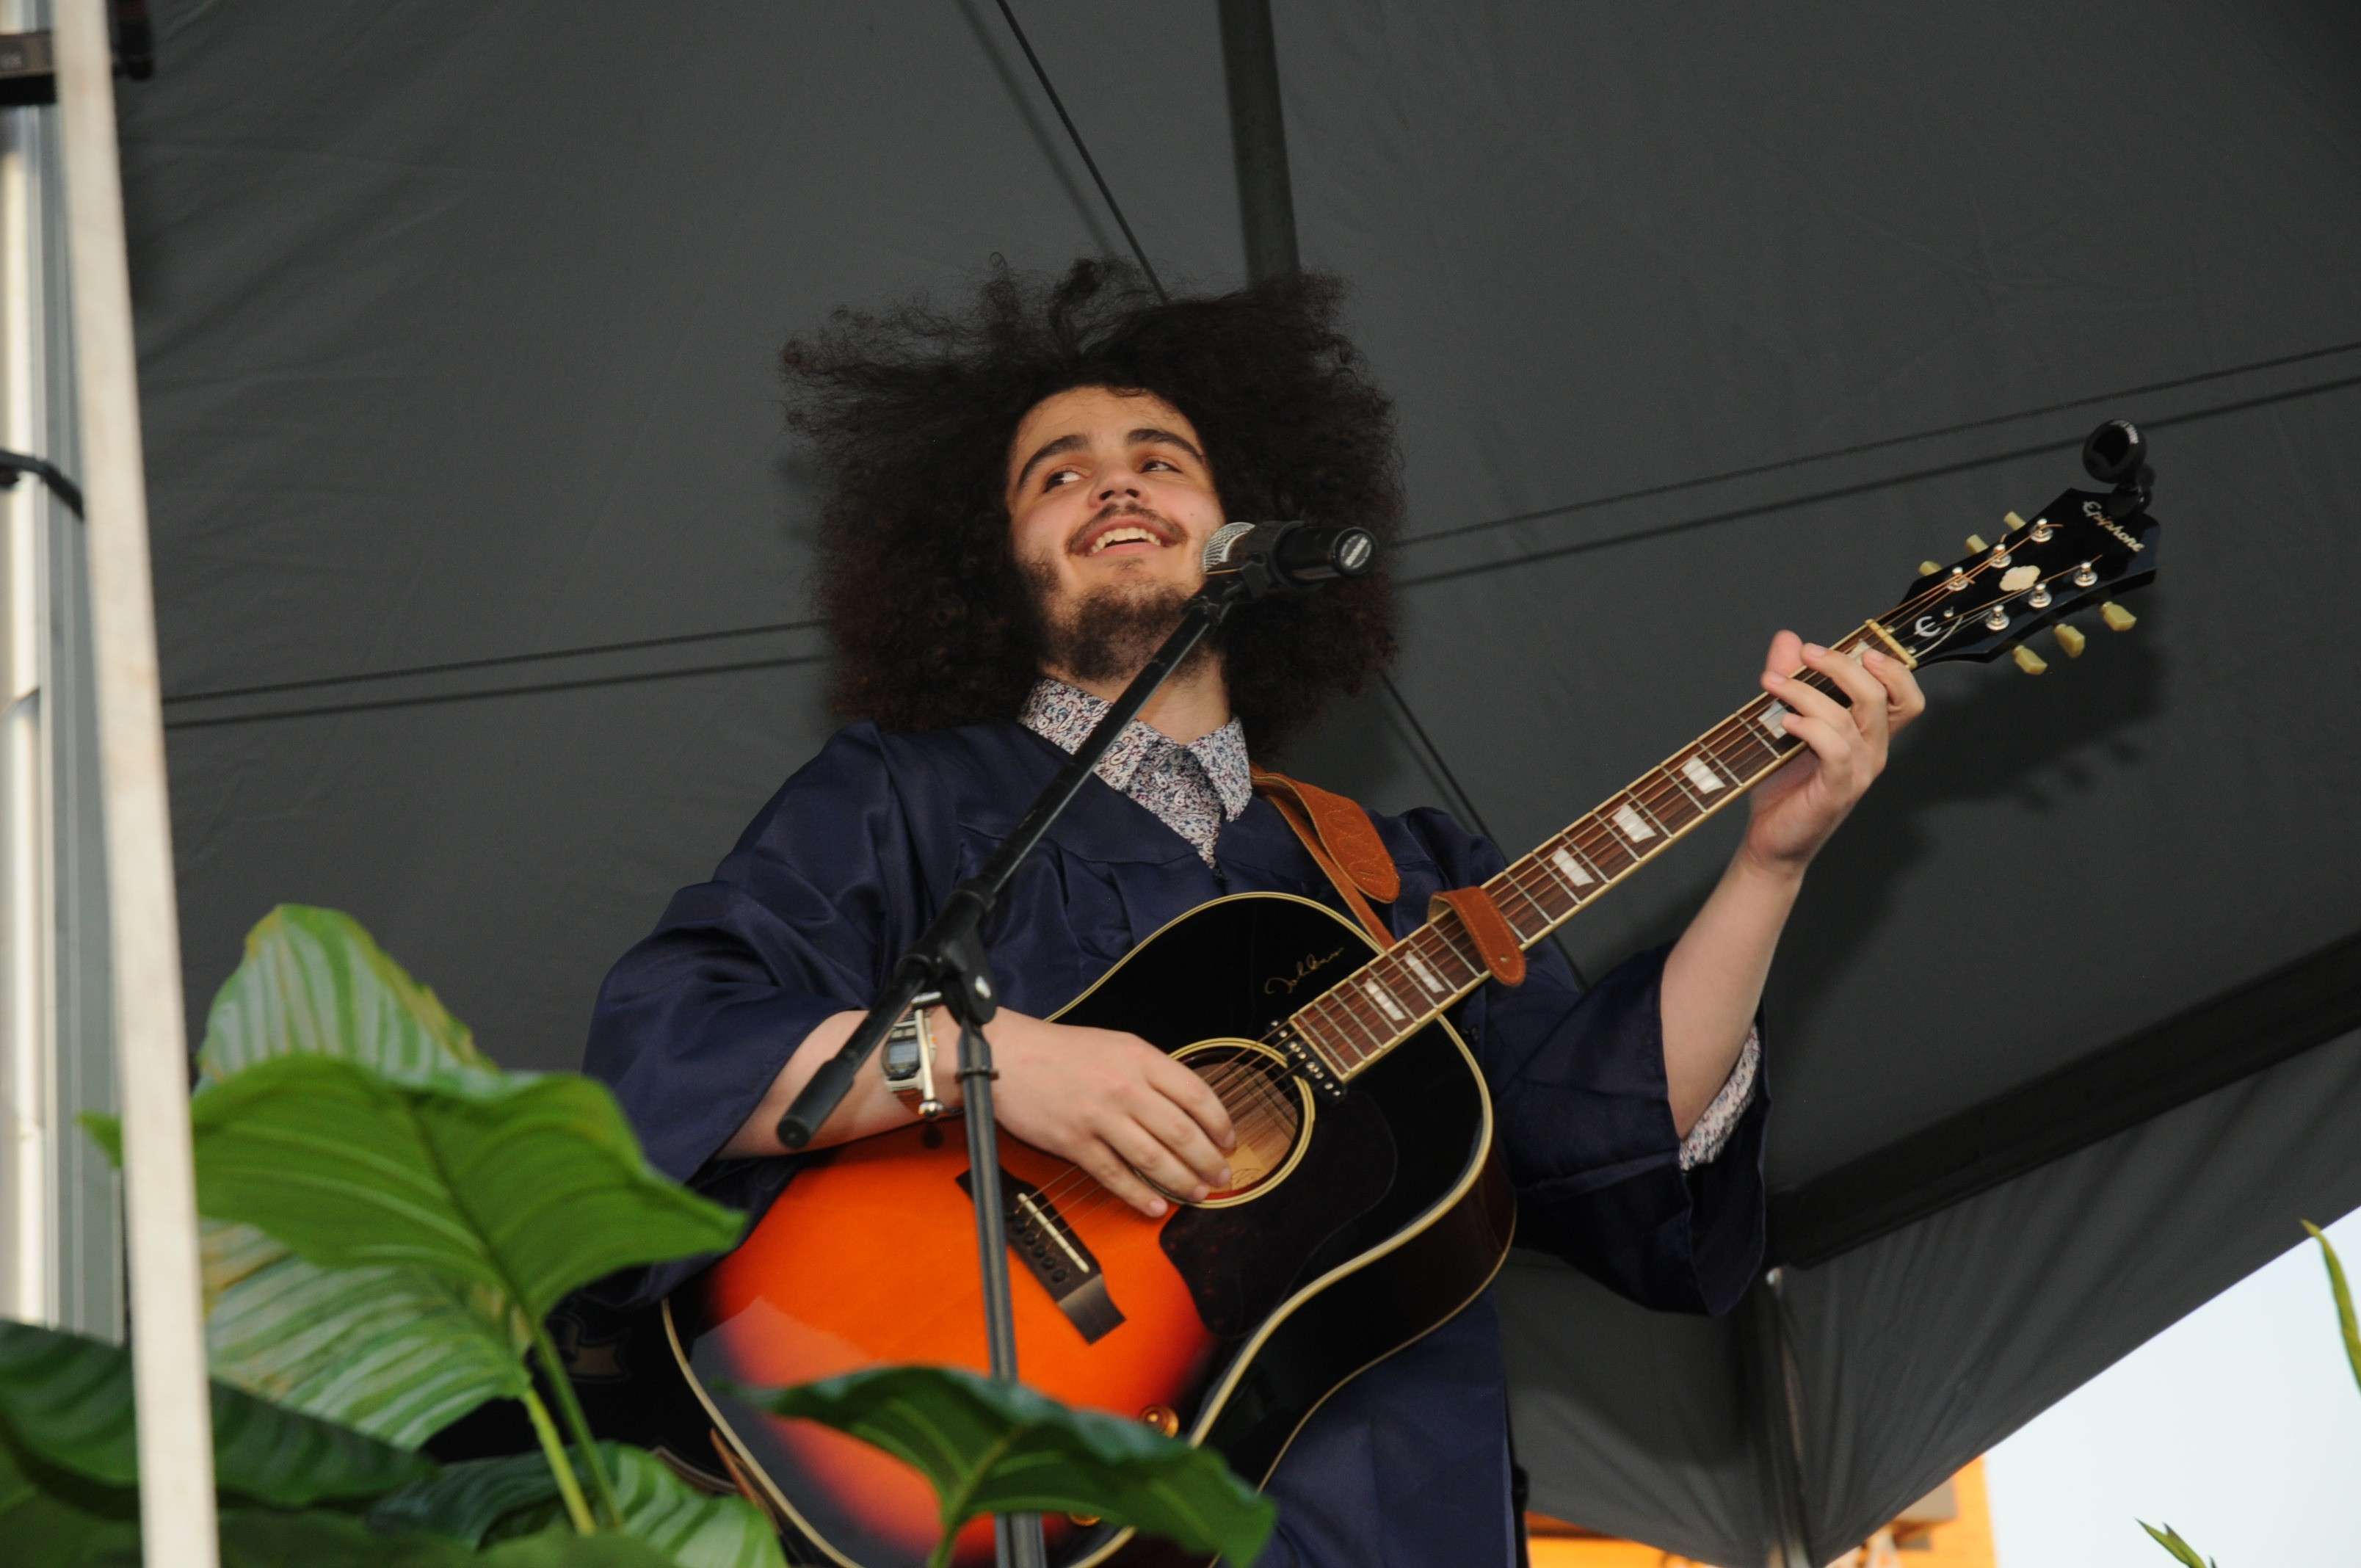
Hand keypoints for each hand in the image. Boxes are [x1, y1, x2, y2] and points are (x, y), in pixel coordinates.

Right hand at [967, 1008, 1235, 1218]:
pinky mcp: (1074, 1143)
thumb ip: (1152, 1072)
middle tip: (1221, 1178)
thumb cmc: (1062, 1051)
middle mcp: (1125, 1087)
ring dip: (1181, 1182)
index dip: (1220, 1124)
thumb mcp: (1117, 1045)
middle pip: (1181, 1133)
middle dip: (1208, 1161)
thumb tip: (1189, 1107)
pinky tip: (1155, 1206)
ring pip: (1153, 1158)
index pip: (1196, 1094)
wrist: (1008, 1056)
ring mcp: (1099, 1117)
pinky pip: (1114, 1175)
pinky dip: (1139, 1195)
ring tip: (1196, 1195)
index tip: (1229, 1142)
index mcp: (1140, 1058)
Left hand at [1740, 630, 1925, 875]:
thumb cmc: (1782, 784)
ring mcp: (1858, 772)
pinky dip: (1810, 728)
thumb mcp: (1785, 722)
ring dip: (1806, 692)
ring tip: (1771, 683)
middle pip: (1880, 696)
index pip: (1904, 696)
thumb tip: (1788, 639)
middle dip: (1843, 666)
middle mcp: (1872, 752)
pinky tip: (1785, 721)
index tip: (1857, 646)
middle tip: (1807, 653)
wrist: (1771, 841)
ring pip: (1849, 718)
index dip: (1892, 667)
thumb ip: (1791, 680)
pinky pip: (1835, 749)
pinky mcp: (1837, 790)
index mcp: (1869, 735)